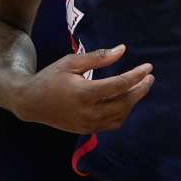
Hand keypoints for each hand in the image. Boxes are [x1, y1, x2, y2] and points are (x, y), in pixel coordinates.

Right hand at [12, 45, 154, 134]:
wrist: (31, 103)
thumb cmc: (50, 78)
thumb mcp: (71, 62)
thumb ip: (98, 57)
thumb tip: (122, 50)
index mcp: (84, 93)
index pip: (119, 85)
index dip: (137, 76)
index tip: (148, 66)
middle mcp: (89, 112)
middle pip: (125, 103)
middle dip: (141, 90)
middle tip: (149, 77)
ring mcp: (88, 124)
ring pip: (121, 115)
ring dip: (133, 102)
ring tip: (140, 87)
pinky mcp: (87, 130)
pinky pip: (112, 124)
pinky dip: (123, 112)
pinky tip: (126, 100)